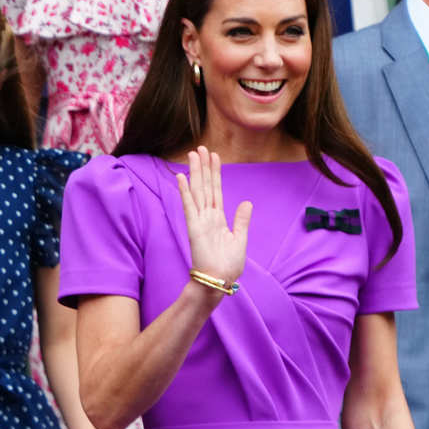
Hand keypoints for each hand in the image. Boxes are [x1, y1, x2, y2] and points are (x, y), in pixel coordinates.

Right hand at [177, 146, 250, 285]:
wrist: (219, 281)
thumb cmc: (228, 265)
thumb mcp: (240, 239)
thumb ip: (241, 220)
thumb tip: (246, 202)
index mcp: (218, 219)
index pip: (216, 191)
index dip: (215, 173)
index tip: (214, 156)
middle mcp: (207, 217)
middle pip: (205, 186)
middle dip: (203, 167)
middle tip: (200, 148)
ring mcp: (199, 221)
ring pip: (197, 191)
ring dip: (195, 173)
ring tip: (193, 154)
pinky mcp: (194, 228)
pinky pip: (189, 206)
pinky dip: (185, 192)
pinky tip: (181, 177)